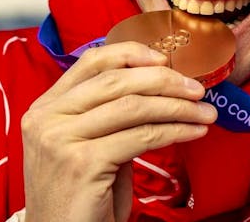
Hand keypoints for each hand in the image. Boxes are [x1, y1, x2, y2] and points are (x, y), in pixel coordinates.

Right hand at [21, 43, 216, 221]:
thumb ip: (109, 114)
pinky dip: (176, 131)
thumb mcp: (89, 145)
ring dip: (178, 107)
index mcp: (45, 107)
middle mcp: (47, 118)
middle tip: (198, 89)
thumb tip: (161, 86)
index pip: (91, 61)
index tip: (166, 59)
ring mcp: (61, 140)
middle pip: (118, 81)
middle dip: (165, 80)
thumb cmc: (82, 195)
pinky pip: (142, 136)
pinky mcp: (82, 162)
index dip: (132, 53)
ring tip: (205, 113)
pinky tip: (194, 132)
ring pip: (134, 107)